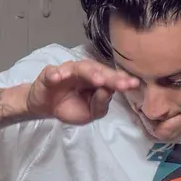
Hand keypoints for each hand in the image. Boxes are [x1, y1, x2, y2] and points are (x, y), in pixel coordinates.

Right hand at [25, 58, 139, 125]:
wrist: (47, 107)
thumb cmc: (71, 107)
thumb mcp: (90, 113)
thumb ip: (101, 104)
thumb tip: (108, 91)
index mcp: (96, 79)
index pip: (110, 78)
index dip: (121, 80)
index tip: (134, 84)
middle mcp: (84, 72)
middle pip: (98, 70)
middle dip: (110, 77)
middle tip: (122, 83)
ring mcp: (67, 71)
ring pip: (79, 68)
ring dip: (89, 73)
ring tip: (98, 80)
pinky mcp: (50, 75)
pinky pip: (52, 73)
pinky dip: (55, 74)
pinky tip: (58, 77)